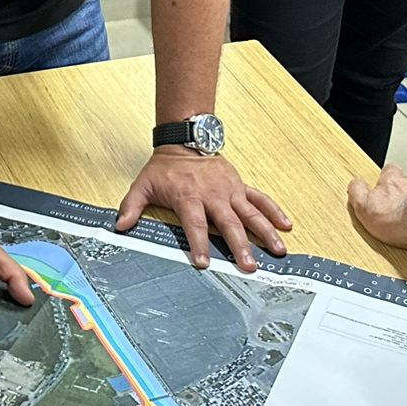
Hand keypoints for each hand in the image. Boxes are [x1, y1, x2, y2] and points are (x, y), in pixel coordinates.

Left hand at [116, 147, 290, 269]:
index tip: (203, 263)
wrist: (185, 138)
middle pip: (228, 223)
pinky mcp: (240, 185)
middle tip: (249, 266)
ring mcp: (230, 190)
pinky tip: (286, 225)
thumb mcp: (143, 185)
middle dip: (239, 246)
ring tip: (278, 251)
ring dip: (265, 233)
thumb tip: (119, 227)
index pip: (195, 224)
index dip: (198, 244)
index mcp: (189, 197)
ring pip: (251, 213)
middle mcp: (213, 195)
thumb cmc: (164, 167)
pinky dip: (274, 211)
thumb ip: (131, 206)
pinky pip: (260, 199)